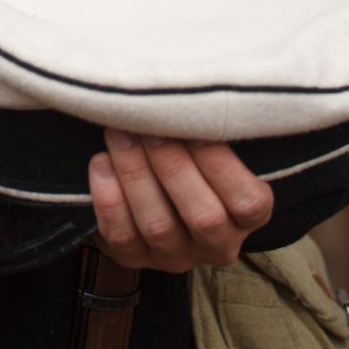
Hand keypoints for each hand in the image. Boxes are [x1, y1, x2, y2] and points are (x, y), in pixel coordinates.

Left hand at [88, 129, 273, 273]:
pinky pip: (121, 236)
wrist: (154, 191)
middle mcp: (217, 243)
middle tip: (148, 125)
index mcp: (247, 216)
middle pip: (203, 216)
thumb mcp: (213, 145)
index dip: (219, 165)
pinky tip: (101, 164)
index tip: (192, 126)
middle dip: (172, 165)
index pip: (247, 202)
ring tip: (118, 134)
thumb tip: (191, 90)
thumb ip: (210, 129)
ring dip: (136, 175)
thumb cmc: (191, 154)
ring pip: (158, 225)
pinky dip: (109, 199)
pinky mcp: (135, 258)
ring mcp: (175, 255)